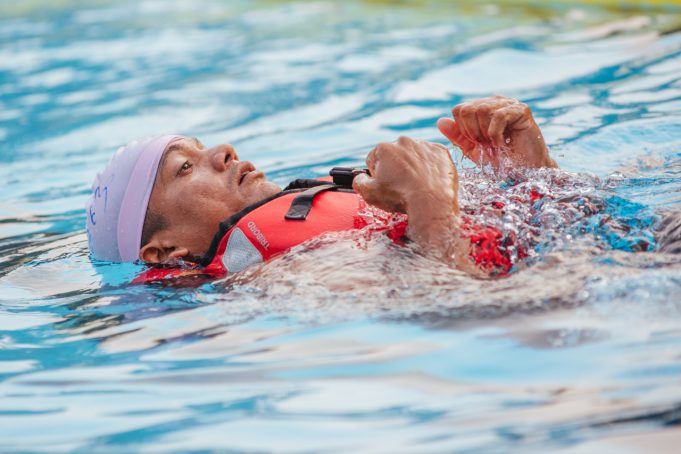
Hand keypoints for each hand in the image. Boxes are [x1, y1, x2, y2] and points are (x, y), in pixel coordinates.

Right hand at [353, 136, 457, 216]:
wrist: (431, 204)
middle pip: (394, 155)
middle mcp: (404, 141)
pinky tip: (428, 180)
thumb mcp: (369, 194)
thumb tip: (360, 177)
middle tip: (400, 186)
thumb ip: (358, 181)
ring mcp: (424, 145)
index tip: (384, 184)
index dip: (377, 174)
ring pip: (413, 155)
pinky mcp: (441, 152)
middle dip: (395, 168)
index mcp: (384, 148)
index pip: (374, 159)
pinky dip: (429, 167)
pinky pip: (432, 157)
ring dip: (412, 166)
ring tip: (415, 185)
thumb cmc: (400, 198)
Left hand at [437, 95, 556, 169]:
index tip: (476, 143)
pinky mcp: (521, 110)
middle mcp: (494, 102)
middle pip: (467, 109)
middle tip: (486, 144)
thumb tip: (440, 122)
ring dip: (484, 133)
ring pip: (482, 109)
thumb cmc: (501, 160)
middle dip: (472, 132)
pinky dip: (496, 133)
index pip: (459, 109)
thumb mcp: (474, 149)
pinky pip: (499, 115)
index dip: (463, 129)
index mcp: (481, 109)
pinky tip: (502, 142)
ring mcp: (509, 104)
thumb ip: (458, 136)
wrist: (525, 171)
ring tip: (494, 143)